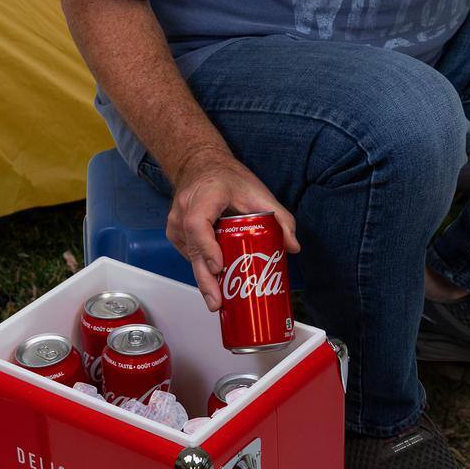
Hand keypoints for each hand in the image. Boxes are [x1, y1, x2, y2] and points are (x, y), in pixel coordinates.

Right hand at [166, 149, 299, 310]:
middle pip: (192, 249)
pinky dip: (203, 271)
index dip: (207, 247)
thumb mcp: (258, 192)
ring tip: (219, 302)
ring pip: (190, 257)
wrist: (202, 166)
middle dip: (205, 280)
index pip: (198, 224)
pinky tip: (216, 287)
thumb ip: (280, 217)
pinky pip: (190, 256)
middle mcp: (184, 210)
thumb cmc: (227, 178)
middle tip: (217, 302)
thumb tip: (292, 247)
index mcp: (204, 196)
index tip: (219, 267)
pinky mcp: (177, 235)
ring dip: (204, 280)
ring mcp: (177, 224)